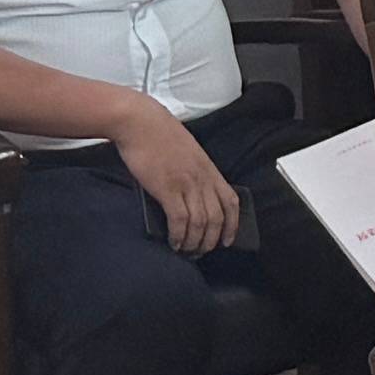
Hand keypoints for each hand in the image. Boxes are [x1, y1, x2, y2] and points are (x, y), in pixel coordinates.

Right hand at [106, 103, 241, 256]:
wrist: (141, 122)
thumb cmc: (159, 137)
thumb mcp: (186, 154)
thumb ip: (192, 174)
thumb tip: (187, 198)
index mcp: (209, 169)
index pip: (231, 201)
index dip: (233, 224)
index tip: (227, 239)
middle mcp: (203, 178)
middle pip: (217, 218)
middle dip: (211, 240)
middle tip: (200, 252)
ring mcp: (187, 183)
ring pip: (201, 222)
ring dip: (195, 242)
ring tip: (186, 252)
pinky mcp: (167, 188)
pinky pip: (181, 219)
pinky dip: (179, 236)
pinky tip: (174, 243)